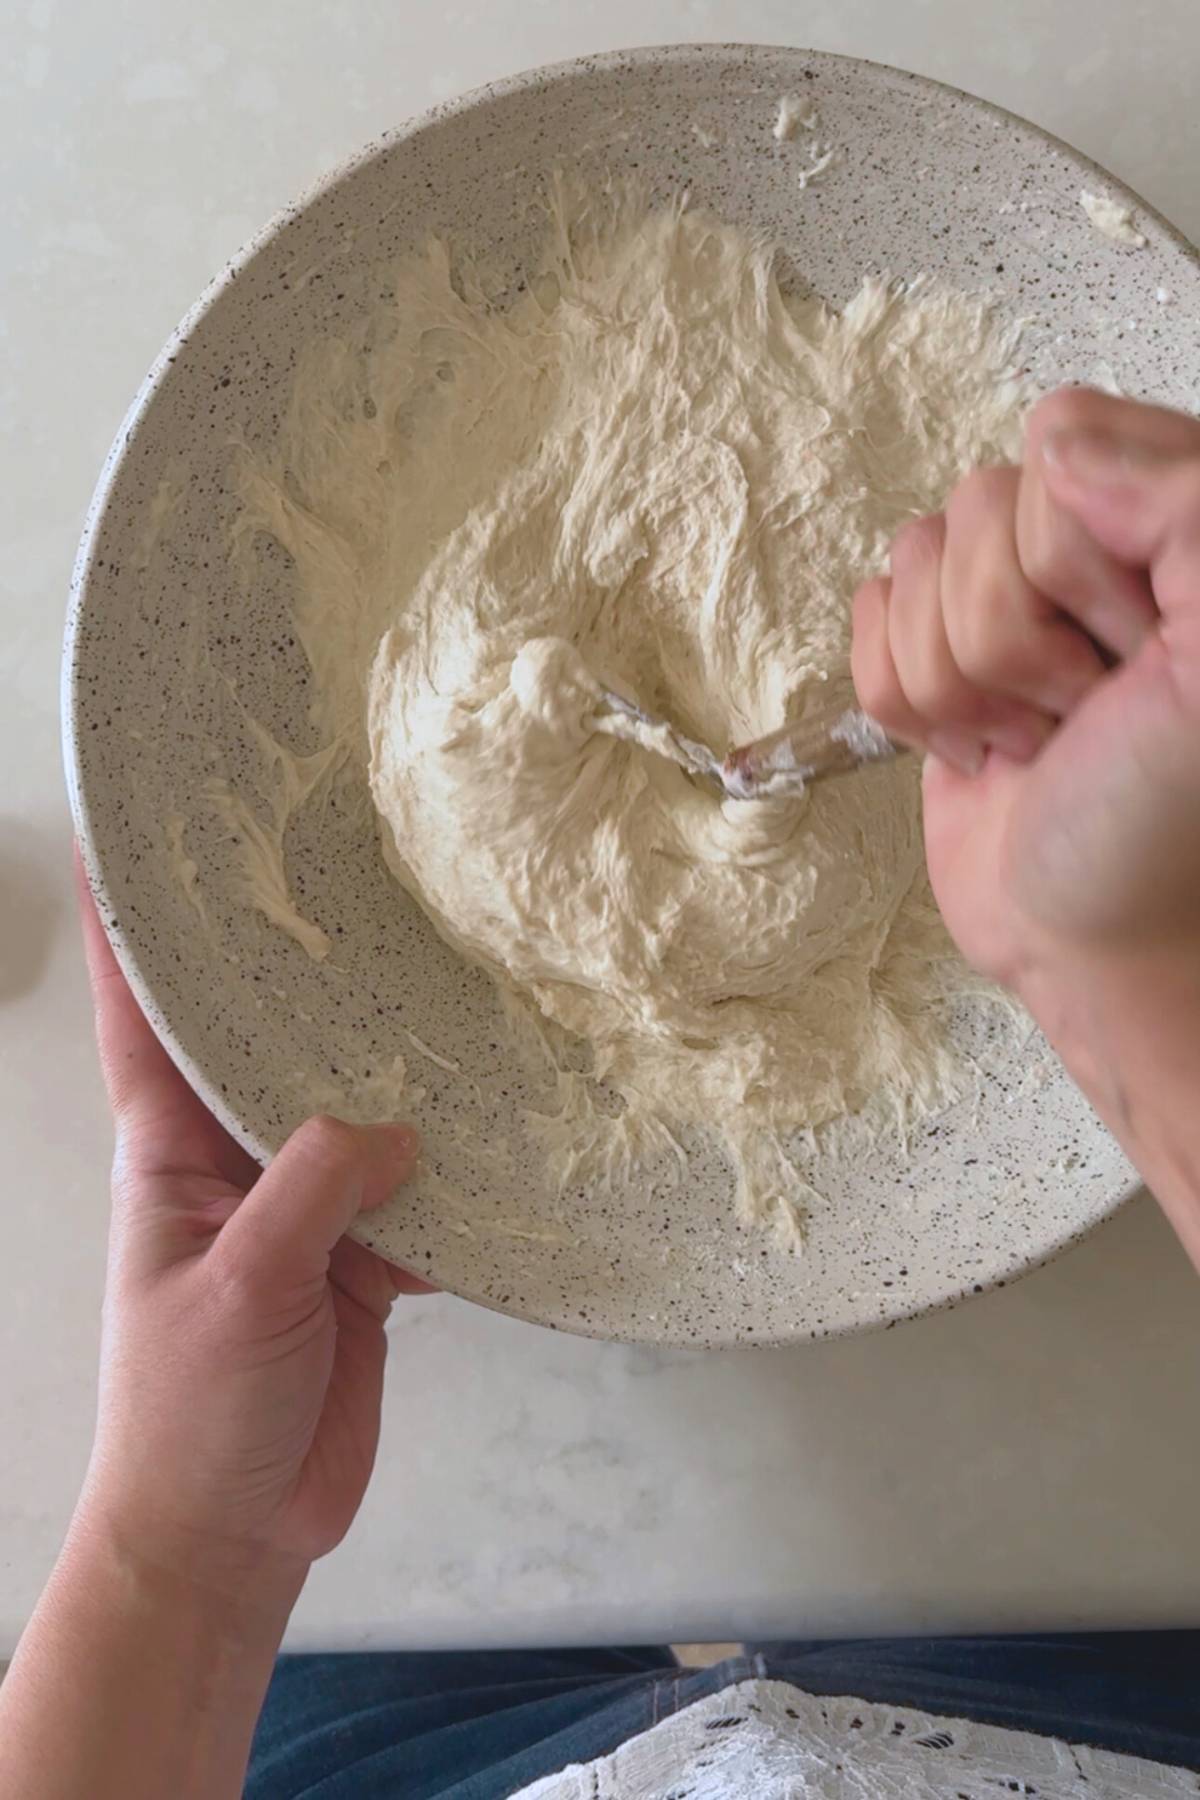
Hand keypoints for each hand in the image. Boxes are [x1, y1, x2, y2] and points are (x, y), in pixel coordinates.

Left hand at [76, 857, 428, 1590]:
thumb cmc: (192, 1409)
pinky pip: (415, 1194)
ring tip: (454, 981)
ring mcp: (305, 1210)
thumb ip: (314, 1188)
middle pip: (268, 1047)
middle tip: (349, 878)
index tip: (127, 841)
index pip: (143, 1021)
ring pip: (357, 1115)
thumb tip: (397, 1128)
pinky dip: (455, 1171)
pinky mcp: (364, 1261)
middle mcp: (238, 1161)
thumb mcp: (240, 1282)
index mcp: (172, 1151)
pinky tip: (507, 1125)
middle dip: (299, 974)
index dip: (129, 932)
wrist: (232, 1536)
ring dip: (397, 1071)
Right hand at [850, 387, 1199, 995]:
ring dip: (965, 684)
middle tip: (1087, 708)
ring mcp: (1006, 601)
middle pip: (973, 512)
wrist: (1098, 943)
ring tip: (1039, 734)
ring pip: (912, 566)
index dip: (1075, 564)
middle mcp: (1090, 546)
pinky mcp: (935, 657)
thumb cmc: (1167, 826)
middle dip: (1017, 642)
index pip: (1060, 450)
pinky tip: (984, 746)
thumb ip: (1183, 505)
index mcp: (1167, 523)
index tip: (1135, 651)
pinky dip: (911, 705)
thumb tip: (1058, 444)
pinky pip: (868, 621)